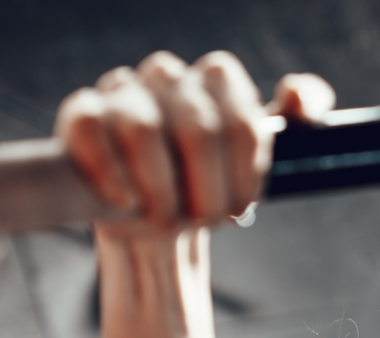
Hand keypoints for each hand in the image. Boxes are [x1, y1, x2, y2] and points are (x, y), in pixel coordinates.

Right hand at [56, 51, 335, 231]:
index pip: (244, 121)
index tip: (241, 207)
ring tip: (165, 219)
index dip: (246, 176)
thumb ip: (297, 119)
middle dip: (207, 192)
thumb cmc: (208, 186)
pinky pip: (89, 130)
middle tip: (206, 220)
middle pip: (200, 131)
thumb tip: (297, 98)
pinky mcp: (82, 114)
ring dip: (160, 191)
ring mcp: (123, 91)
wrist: (156, 219)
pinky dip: (111, 175)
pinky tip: (126, 202)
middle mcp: (170, 75)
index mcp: (220, 80)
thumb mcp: (259, 159)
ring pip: (143, 130)